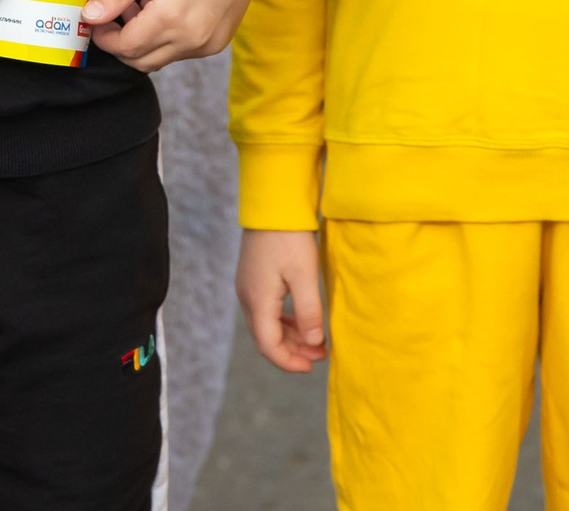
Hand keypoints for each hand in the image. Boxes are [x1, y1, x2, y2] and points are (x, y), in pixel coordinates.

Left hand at [79, 0, 276, 71]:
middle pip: (140, 61)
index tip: (95, 19)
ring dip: (143, 40)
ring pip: (160, 59)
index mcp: (172, 18)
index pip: (125, 47)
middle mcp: (192, 39)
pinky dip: (165, 38)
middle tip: (118, 9)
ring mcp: (208, 44)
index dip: (104, 37)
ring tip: (144, 2)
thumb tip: (90, 17)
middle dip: (120, 41)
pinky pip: (181, 52)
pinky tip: (166, 8)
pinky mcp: (218, 42)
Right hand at [237, 228, 327, 371]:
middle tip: (321, 353)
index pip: (268, 345)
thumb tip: (313, 343)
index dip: (289, 362)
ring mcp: (248, 287)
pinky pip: (267, 310)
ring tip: (317, 339)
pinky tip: (302, 319)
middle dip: (293, 351)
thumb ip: (309, 313)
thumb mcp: (305, 276)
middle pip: (266, 337)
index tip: (312, 366)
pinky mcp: (253, 278)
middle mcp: (247, 297)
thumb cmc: (289, 237)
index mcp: (257, 300)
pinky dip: (285, 321)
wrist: (273, 203)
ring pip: (267, 324)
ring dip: (290, 336)